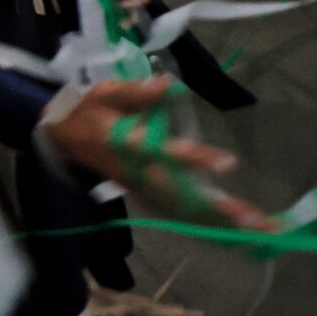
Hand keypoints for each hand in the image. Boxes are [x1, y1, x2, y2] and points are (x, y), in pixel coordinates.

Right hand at [40, 77, 271, 231]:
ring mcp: (139, 185)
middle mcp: (136, 170)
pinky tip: (224, 231)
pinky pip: (172, 211)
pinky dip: (199, 222)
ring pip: (180, 207)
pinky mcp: (141, 192)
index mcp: (128, 143)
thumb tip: (168, 84)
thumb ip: (135, 92)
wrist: (59, 137)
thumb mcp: (103, 93)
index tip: (227, 163)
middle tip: (257, 222)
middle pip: (181, 192)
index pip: (164, 152)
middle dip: (218, 208)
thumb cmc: (85, 110)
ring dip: (216, 220)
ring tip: (253, 230)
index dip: (194, 158)